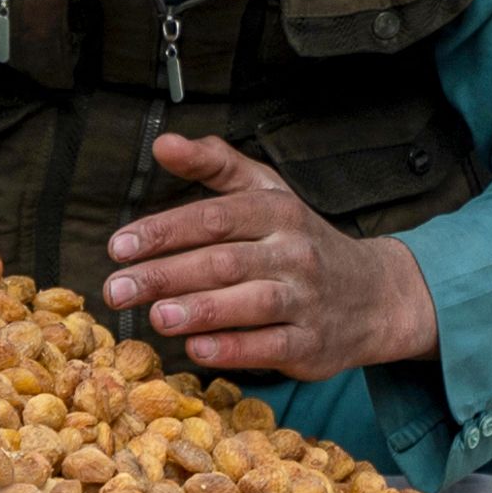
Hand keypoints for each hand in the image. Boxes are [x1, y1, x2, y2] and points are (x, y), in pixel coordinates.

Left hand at [101, 132, 436, 380]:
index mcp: (276, 211)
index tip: (119, 247)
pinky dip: (233, 348)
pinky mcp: (311, 343)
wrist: (375, 295)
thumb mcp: (267, 191)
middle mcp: (293, 252)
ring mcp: (305, 299)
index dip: (164, 231)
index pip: (214, 217)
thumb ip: (215, 164)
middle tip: (116, 289)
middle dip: (165, 275)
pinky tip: (195, 349)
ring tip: (155, 317)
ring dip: (200, 310)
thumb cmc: (301, 240)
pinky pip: (270, 346)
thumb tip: (163, 143)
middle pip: (223, 261)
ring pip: (250, 303)